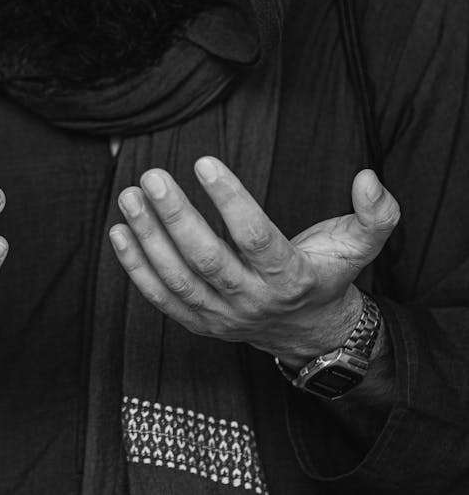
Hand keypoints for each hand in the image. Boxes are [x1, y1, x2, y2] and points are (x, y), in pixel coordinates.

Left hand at [109, 157, 399, 364]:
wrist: (309, 333)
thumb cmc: (327, 274)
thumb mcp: (360, 245)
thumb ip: (376, 214)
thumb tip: (369, 177)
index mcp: (291, 278)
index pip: (256, 240)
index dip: (230, 202)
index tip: (205, 162)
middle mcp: (253, 301)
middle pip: (208, 261)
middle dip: (176, 218)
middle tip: (152, 176)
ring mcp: (222, 316)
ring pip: (178, 280)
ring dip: (148, 237)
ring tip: (129, 195)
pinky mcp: (198, 323)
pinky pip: (161, 299)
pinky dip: (136, 267)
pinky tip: (120, 230)